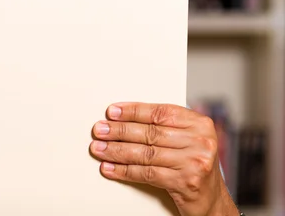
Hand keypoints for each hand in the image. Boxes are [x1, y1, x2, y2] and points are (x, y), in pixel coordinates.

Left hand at [89, 103, 238, 215]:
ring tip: (99, 148)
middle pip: (150, 132)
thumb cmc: (194, 165)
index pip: (160, 112)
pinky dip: (125, 171)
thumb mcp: (187, 140)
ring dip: (117, 151)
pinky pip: (147, 173)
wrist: (212, 201)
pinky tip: (110, 168)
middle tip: (99, 130)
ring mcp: (194, 162)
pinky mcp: (186, 182)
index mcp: (200, 124)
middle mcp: (200, 141)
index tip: (112, 112)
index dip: (133, 111)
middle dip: (119, 131)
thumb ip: (165, 126)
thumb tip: (123, 118)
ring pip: (146, 153)